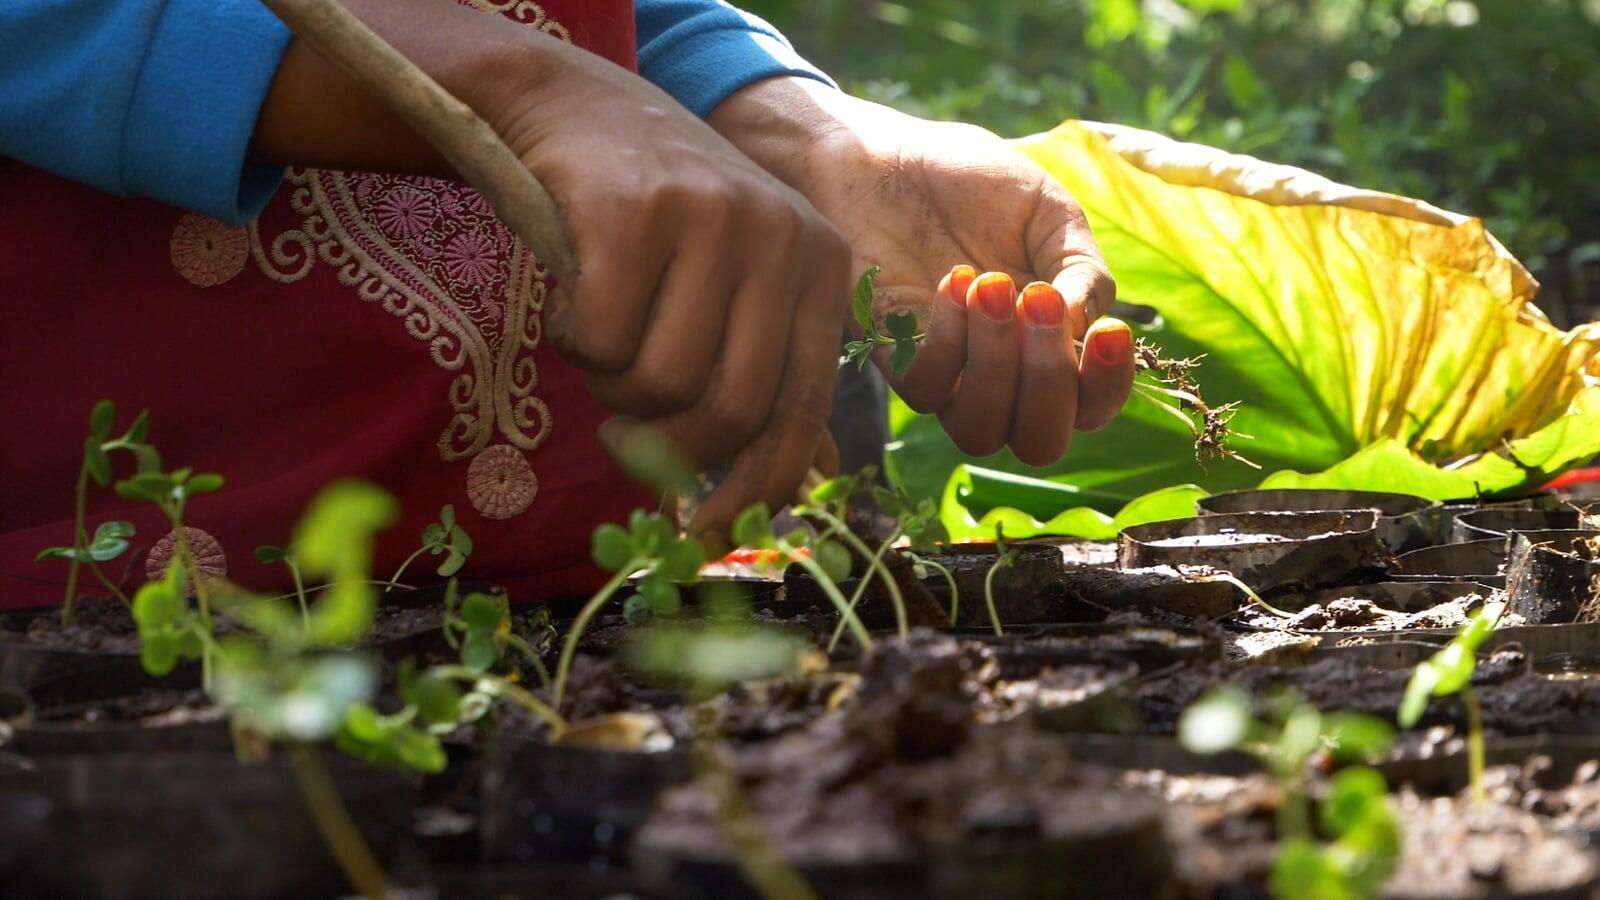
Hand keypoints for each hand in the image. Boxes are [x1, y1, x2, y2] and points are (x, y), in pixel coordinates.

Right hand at [255, 3, 851, 532]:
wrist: (577, 109)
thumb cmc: (659, 227)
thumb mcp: (733, 288)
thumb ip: (758, 375)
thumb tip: (772, 497)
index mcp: (826, 271)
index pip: (803, 412)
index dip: (753, 487)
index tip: (702, 531)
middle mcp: (787, 239)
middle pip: (732, 410)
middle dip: (666, 443)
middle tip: (620, 431)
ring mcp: (715, 218)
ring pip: (662, 382)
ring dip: (611, 385)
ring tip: (599, 336)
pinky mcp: (638, 209)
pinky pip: (602, 337)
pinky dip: (573, 338)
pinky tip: (571, 296)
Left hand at [710, 78, 1135, 465]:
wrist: (878, 153)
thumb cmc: (966, 180)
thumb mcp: (1045, 211)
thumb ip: (1082, 269)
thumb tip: (1085, 329)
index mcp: (1048, 340)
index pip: (1090, 407)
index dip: (1108, 387)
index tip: (1109, 330)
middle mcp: (1000, 371)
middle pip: (1039, 442)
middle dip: (1050, 385)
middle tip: (1037, 302)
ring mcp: (945, 371)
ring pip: (981, 431)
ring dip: (996, 365)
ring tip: (987, 284)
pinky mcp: (891, 357)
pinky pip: (926, 391)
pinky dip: (947, 343)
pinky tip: (951, 281)